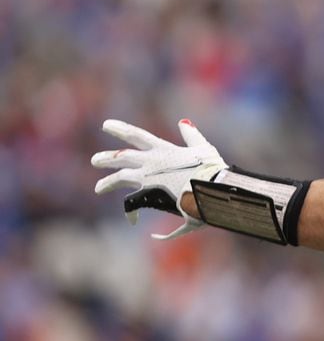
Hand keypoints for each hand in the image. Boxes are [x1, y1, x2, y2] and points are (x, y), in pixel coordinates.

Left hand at [92, 119, 226, 238]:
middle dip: (107, 158)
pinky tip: (131, 218)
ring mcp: (148, 179)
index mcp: (164, 149)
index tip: (106, 125)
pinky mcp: (149, 196)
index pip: (136, 135)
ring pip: (121, 178)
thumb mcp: (204, 147)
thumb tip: (183, 122)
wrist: (212, 189)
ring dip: (108, 182)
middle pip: (123, 157)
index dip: (120, 129)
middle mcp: (151, 161)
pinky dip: (133, 212)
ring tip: (98, 188)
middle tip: (95, 160)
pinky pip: (135, 205)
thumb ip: (192, 135)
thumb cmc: (212, 168)